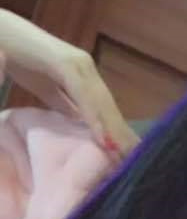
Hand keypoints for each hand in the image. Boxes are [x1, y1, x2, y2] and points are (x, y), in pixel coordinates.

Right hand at [0, 10, 138, 157]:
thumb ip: (64, 104)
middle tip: (136, 161)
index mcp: (83, 76)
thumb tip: (80, 124)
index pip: (104, 109)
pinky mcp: (64, 62)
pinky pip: (83, 95)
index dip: (117, 132)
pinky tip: (104, 137)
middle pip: (109, 108)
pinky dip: (94, 117)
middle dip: (123, 135)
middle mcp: (85, 68)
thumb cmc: (18, 57)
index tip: (128, 155)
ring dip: (115, 131)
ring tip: (127, 155)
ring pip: (101, 103)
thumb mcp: (45, 89)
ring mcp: (77, 64)